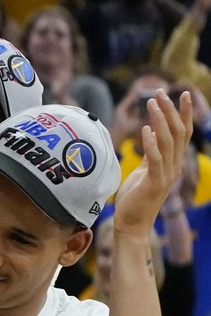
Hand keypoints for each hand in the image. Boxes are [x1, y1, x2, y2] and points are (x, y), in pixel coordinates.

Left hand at [115, 90, 193, 234]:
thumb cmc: (136, 196)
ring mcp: (165, 175)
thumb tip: (152, 132)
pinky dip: (151, 144)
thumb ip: (151, 153)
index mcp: (172, 162)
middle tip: (160, 92)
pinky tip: (146, 130)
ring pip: (168, 142)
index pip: (182, 133)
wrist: (132, 223)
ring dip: (160, 121)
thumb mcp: (145, 170)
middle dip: (171, 111)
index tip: (180, 94)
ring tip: (152, 103)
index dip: (183, 113)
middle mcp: (173, 166)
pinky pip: (155, 160)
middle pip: (178, 133)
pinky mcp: (154, 183)